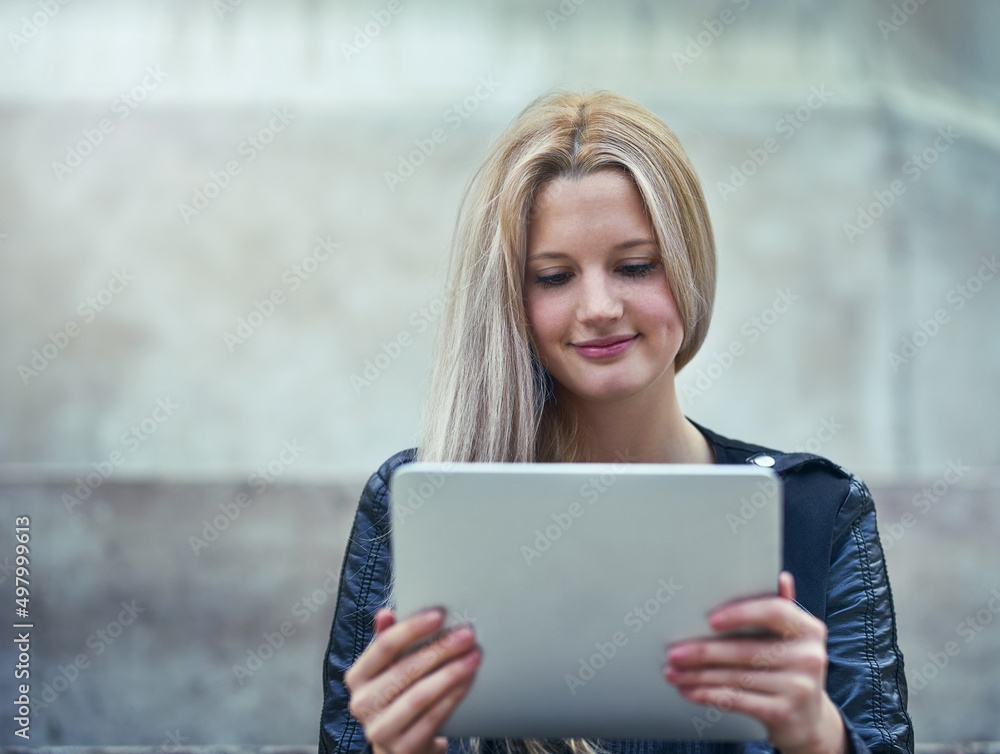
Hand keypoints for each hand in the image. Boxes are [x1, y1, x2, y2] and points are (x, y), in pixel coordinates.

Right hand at [344, 607, 481, 753]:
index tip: (440, 615)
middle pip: (405, 669)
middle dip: (440, 649)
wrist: (399, 745)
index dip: (412, 628)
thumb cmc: (396, 697)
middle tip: (466, 635)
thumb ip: (386, 640)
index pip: (384, 646)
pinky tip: (467, 681)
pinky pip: (432, 718)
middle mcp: (363, 703)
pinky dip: (452, 697)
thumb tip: (385, 613)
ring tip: (473, 657)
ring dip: (450, 673)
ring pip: (419, 695)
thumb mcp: (388, 669)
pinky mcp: (403, 747)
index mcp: (357, 677)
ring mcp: (380, 729)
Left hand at [664, 572, 846, 753]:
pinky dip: (709, 695)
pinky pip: (737, 701)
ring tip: (672, 672)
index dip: (741, 613)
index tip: (710, 620)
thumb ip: (783, 609)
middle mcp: (809, 657)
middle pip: (745, 649)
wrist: (810, 719)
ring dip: (698, 675)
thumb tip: (780, 578)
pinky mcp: (784, 713)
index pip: (774, 611)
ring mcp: (798, 687)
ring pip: (736, 677)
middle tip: (673, 652)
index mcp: (808, 629)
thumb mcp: (792, 638)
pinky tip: (689, 691)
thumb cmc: (790, 668)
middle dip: (703, 652)